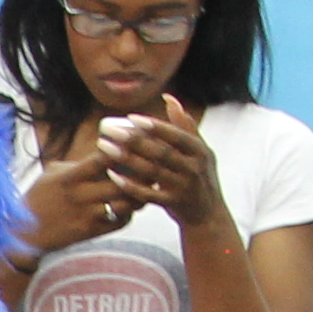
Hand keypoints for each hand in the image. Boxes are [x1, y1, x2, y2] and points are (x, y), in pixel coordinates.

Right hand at [19, 138, 136, 253]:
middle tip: (148, 167)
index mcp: (70, 177)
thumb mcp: (52, 174)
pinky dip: (129, 213)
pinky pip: (120, 221)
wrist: (23, 234)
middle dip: (138, 173)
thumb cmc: (37, 199)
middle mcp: (80, 196)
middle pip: (121, 181)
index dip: (122, 151)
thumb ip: (77, 163)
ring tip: (143, 187)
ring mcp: (87, 215)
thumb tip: (102, 152)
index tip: (132, 146)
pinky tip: (128, 207)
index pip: (103, 159)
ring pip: (125, 203)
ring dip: (137, 195)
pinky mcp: (91, 232)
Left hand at [98, 103, 220, 230]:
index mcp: (200, 150)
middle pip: (160, 152)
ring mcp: (183, 187)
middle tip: (110, 131)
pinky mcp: (172, 204)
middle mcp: (194, 168)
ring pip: (151, 171)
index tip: (131, 118)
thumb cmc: (199, 176)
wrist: (208, 214)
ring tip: (104, 148)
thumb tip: (168, 98)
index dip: (154, 126)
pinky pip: (147, 194)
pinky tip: (112, 174)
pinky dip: (129, 185)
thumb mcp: (200, 150)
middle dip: (134, 140)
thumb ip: (184, 124)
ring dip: (126, 159)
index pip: (176, 135)